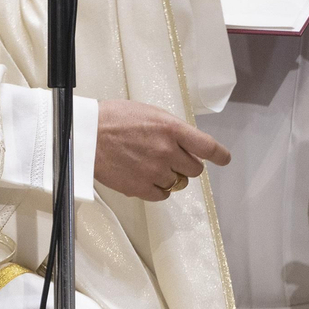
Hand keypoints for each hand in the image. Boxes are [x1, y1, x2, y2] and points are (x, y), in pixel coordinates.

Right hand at [94, 99, 230, 201]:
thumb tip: (187, 143)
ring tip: (151, 165)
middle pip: (195, 169)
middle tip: (172, 158)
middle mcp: (167, 151)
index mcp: (171, 128)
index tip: (224, 159)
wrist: (85, 135)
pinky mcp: (140, 188)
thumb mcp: (150, 113)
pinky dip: (158, 189)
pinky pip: (162, 195)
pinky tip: (146, 178)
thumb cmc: (114, 119)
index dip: (220, 155)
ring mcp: (154, 171)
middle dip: (187, 164)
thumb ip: (172, 129)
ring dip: (170, 176)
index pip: (207, 146)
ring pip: (178, 183)